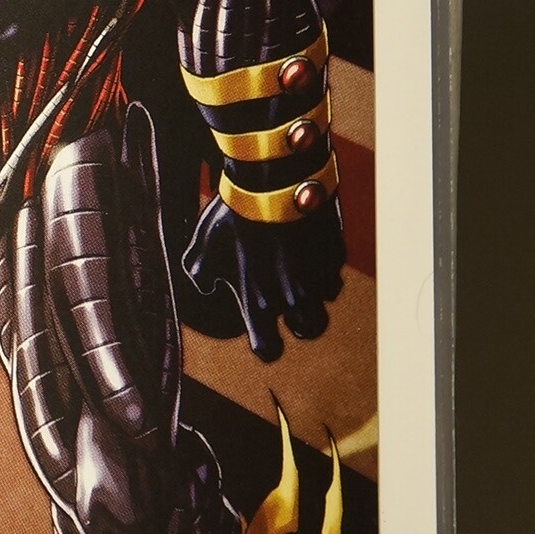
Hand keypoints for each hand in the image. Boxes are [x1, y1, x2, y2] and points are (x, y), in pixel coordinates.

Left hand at [183, 194, 344, 363]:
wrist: (274, 183)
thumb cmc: (234, 217)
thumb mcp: (202, 247)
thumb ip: (200, 275)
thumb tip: (206, 287)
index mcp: (259, 304)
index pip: (269, 350)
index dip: (266, 345)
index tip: (264, 334)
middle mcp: (292, 299)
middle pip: (308, 331)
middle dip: (300, 325)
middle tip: (289, 310)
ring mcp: (317, 278)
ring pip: (325, 305)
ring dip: (314, 301)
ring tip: (300, 284)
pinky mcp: (334, 256)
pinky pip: (333, 275)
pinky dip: (323, 273)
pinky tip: (309, 259)